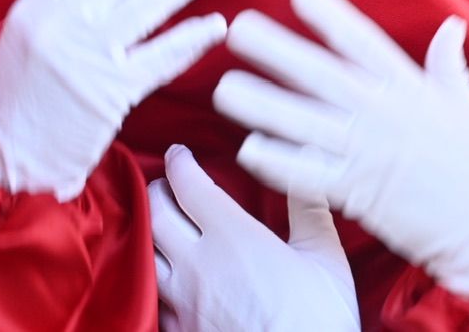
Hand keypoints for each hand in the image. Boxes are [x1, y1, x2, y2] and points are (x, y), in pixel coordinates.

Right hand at [0, 0, 226, 200]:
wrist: (15, 160)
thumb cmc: (18, 96)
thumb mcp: (19, 35)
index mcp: (34, 8)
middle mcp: (62, 26)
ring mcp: (90, 58)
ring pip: (145, 7)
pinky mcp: (115, 93)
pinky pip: (160, 58)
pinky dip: (190, 40)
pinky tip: (216, 24)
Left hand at [150, 145, 358, 331]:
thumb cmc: (318, 320)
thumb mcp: (324, 256)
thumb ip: (309, 208)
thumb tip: (306, 169)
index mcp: (232, 237)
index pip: (187, 184)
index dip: (178, 162)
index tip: (180, 154)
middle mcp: (197, 265)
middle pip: (155, 212)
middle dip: (158, 190)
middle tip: (170, 185)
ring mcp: (183, 302)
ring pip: (145, 252)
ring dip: (150, 231)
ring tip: (162, 223)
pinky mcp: (180, 331)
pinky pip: (153, 296)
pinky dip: (154, 276)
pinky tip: (169, 276)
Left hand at [214, 0, 468, 299]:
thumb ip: (450, 65)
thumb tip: (450, 26)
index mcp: (409, 88)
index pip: (364, 42)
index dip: (331, 15)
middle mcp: (383, 114)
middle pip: (321, 75)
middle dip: (277, 50)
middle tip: (237, 28)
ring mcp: (368, 153)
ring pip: (304, 122)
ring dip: (262, 104)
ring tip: (222, 88)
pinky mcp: (358, 194)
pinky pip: (308, 175)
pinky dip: (278, 163)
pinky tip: (246, 149)